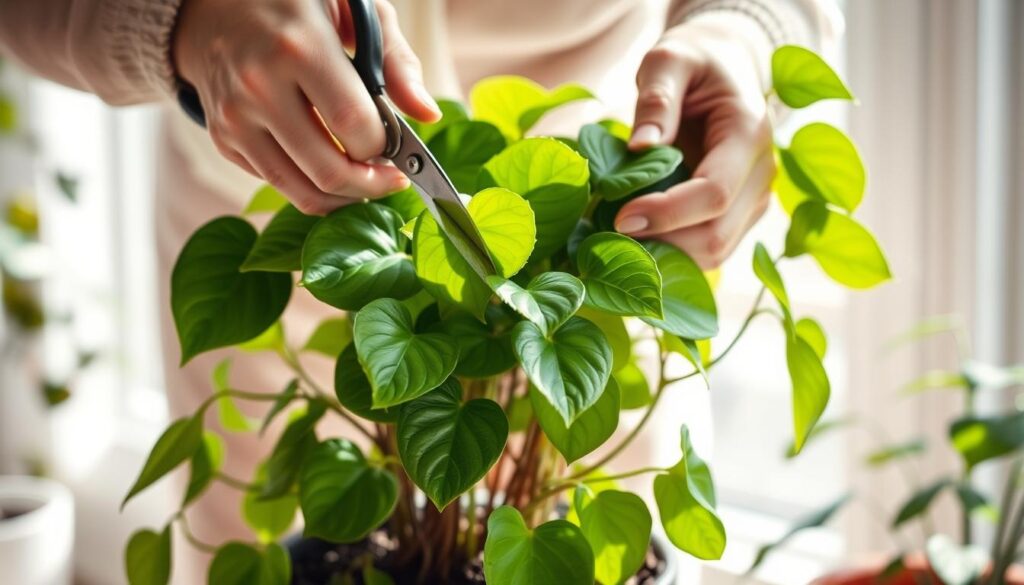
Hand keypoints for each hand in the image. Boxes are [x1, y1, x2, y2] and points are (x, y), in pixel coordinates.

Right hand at [173, 0, 439, 213]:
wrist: (214, 6)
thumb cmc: (298, 5)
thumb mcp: (355, 10)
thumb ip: (397, 63)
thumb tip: (428, 115)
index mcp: (297, 47)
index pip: (354, 125)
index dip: (384, 146)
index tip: (397, 145)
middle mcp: (258, 86)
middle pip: (329, 171)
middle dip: (372, 185)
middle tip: (391, 178)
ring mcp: (234, 118)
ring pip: (301, 192)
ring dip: (344, 198)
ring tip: (366, 182)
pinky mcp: (223, 138)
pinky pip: (277, 183)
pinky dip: (310, 185)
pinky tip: (329, 164)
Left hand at [615, 14, 775, 268]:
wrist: (725, 68)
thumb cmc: (693, 62)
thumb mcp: (669, 61)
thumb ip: (656, 98)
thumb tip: (640, 147)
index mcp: (749, 134)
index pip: (713, 193)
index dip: (667, 213)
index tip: (621, 218)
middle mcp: (762, 174)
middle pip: (716, 235)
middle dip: (662, 245)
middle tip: (609, 235)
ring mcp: (754, 199)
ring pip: (714, 252)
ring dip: (665, 256)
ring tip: (619, 238)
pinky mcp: (739, 216)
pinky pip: (708, 250)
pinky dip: (672, 254)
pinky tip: (638, 239)